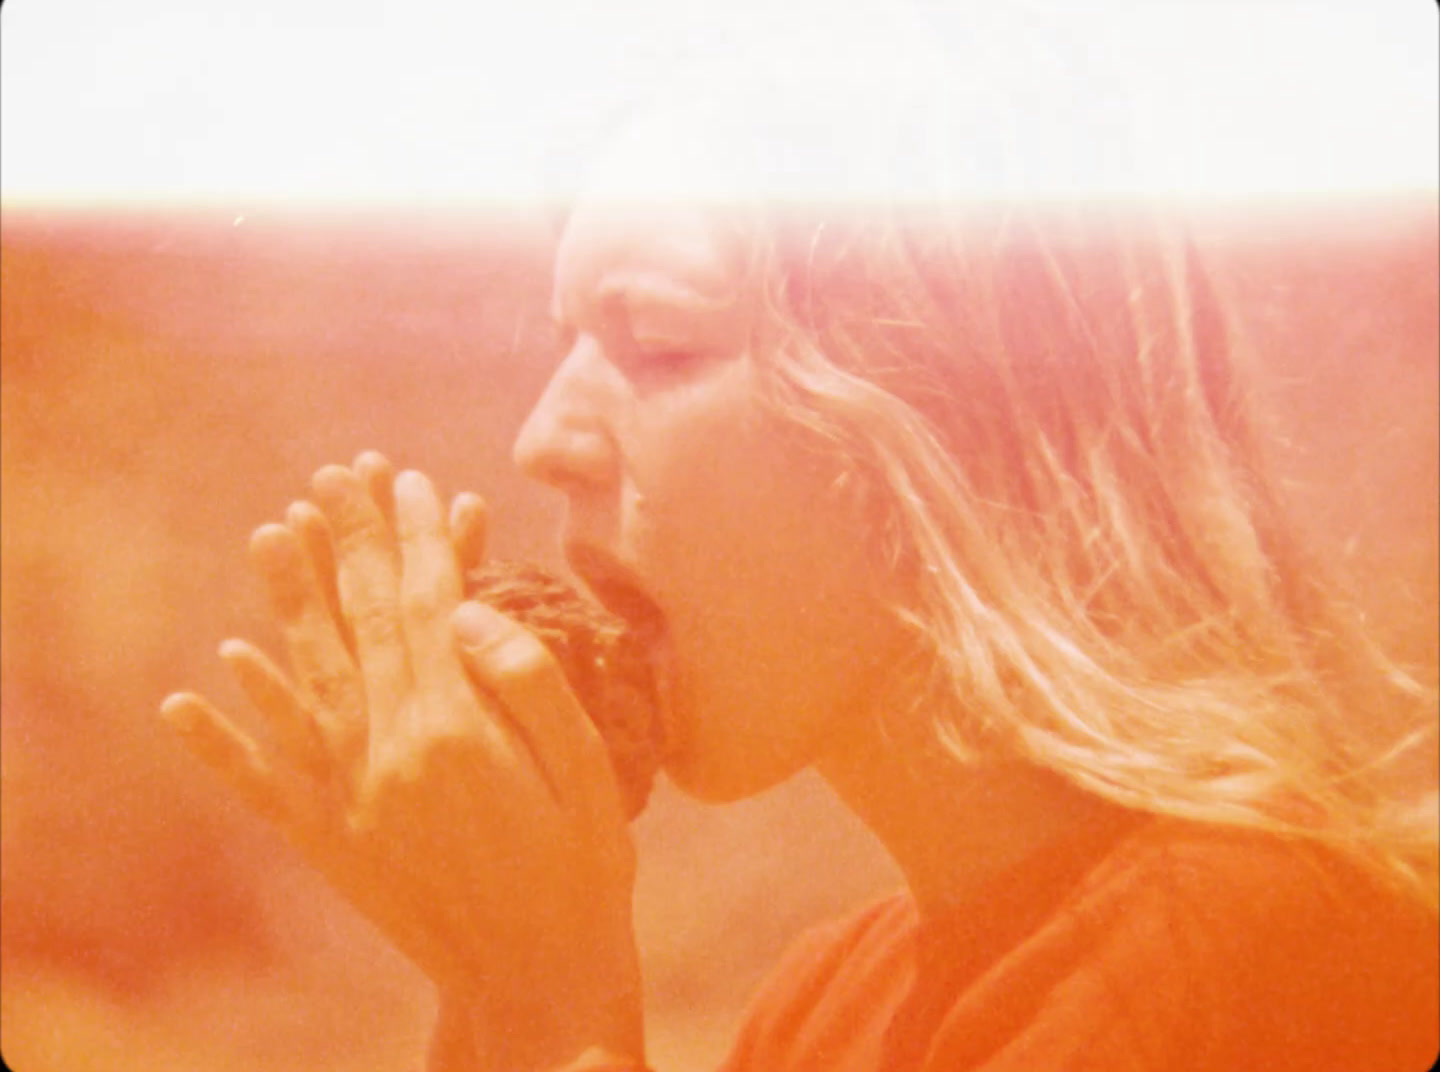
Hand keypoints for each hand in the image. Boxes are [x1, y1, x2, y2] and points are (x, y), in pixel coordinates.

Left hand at [160, 452, 644, 1070]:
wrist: (539, 980)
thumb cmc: (582, 871)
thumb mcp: (586, 770)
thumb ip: (525, 683)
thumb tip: (462, 612)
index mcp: (458, 732)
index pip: (426, 606)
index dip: (417, 538)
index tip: (411, 479)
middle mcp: (389, 755)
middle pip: (361, 625)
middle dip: (353, 542)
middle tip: (342, 474)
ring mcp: (353, 799)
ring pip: (307, 680)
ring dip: (288, 603)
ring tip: (277, 531)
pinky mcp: (334, 841)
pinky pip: (267, 779)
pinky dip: (227, 734)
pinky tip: (195, 689)